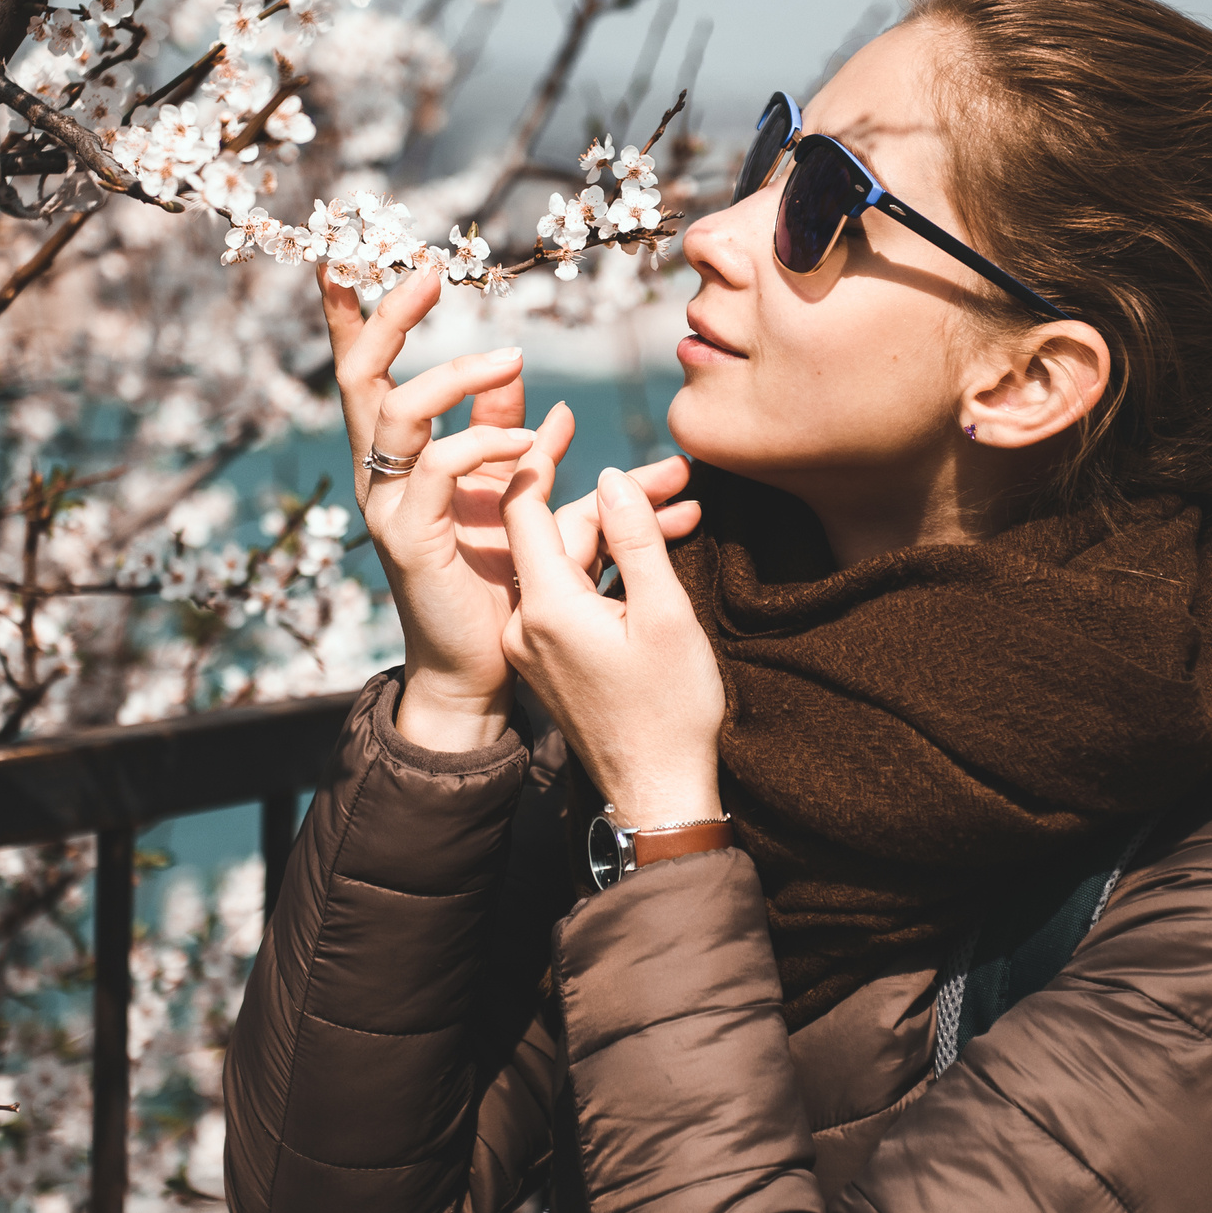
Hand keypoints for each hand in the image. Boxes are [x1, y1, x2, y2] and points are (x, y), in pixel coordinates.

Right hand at [321, 270, 693, 750]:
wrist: (479, 667)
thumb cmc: (492, 581)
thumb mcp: (505, 494)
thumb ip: (508, 437)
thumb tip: (529, 386)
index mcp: (394, 457)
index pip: (364, 374)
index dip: (352, 316)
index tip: (349, 259)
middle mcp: (378, 473)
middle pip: (359, 375)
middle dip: (387, 316)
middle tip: (425, 272)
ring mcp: (387, 505)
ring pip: (397, 410)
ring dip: (454, 374)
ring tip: (510, 358)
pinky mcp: (408, 539)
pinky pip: (436, 467)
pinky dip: (483, 442)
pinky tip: (528, 440)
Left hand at [502, 459, 723, 830]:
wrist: (658, 794)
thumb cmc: (671, 710)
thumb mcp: (666, 615)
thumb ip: (636, 538)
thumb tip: (611, 476)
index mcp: (547, 607)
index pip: (526, 509)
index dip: (545, 460)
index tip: (565, 418)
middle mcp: (526, 624)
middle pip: (560, 534)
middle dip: (618, 502)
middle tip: (681, 476)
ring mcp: (535, 646)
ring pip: (571, 564)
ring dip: (620, 535)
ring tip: (685, 507)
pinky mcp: (551, 661)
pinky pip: (573, 596)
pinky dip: (611, 570)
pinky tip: (656, 552)